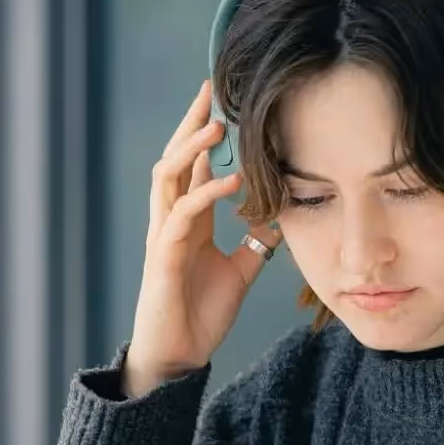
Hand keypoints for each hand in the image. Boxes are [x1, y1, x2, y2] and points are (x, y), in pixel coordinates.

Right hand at [122, 79, 282, 397]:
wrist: (178, 357)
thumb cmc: (199, 315)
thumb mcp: (239, 271)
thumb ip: (255, 243)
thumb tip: (280, 217)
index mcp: (187, 221)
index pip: (193, 164)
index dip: (205, 131)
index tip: (222, 98)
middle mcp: (171, 221)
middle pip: (174, 158)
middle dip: (191, 122)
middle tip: (209, 88)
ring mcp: (163, 236)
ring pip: (168, 177)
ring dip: (193, 148)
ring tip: (219, 124)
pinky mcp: (163, 258)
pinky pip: (181, 216)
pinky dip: (205, 194)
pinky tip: (231, 181)